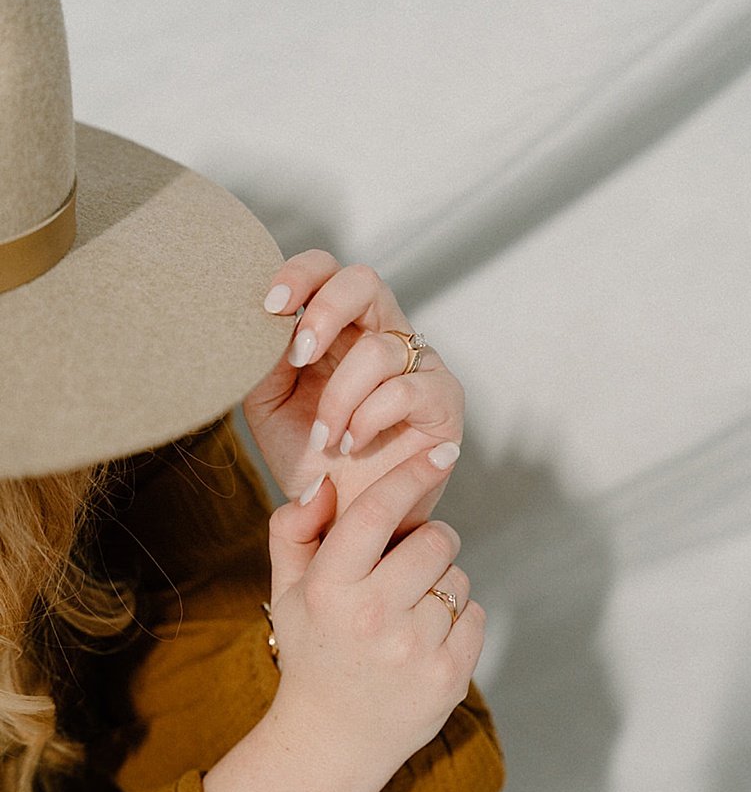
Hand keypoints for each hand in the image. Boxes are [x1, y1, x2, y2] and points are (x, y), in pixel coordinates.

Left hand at [243, 252, 464, 531]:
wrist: (342, 519)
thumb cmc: (310, 461)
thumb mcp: (269, 404)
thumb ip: (266, 358)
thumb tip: (267, 319)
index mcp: (339, 330)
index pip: (327, 272)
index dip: (301, 275)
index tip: (269, 305)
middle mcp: (382, 337)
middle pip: (365, 281)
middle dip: (326, 309)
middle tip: (301, 355)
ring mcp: (418, 366)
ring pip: (378, 349)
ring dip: (339, 398)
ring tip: (325, 437)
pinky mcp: (444, 400)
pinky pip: (407, 389)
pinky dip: (368, 418)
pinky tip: (353, 444)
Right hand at [267, 443, 483, 770]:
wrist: (332, 738)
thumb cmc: (314, 650)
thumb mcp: (288, 592)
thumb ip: (295, 531)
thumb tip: (323, 481)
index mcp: (328, 590)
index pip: (376, 514)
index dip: (412, 475)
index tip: (443, 451)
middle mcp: (370, 617)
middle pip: (436, 540)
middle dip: (432, 542)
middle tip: (412, 566)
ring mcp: (413, 650)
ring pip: (458, 579)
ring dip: (442, 587)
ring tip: (408, 616)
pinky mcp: (448, 677)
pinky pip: (476, 616)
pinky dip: (459, 622)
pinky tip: (426, 643)